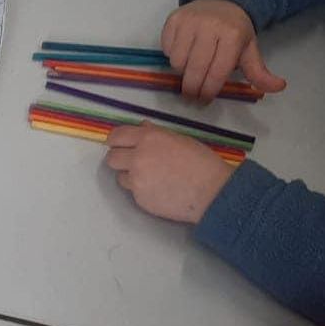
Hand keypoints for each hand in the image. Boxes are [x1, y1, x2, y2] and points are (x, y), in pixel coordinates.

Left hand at [103, 123, 233, 224]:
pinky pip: (133, 192)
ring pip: (120, 176)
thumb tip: (142, 127)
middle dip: (120, 159)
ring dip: (130, 176)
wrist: (213, 193)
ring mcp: (137, 180)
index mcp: (149, 138)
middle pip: (112, 158)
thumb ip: (156, 134)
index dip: (116, 140)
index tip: (117, 144)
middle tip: (133, 161)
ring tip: (152, 177)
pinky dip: (142, 190)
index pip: (116, 136)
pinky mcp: (140, 199)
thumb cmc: (202, 163)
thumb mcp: (180, 140)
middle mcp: (138, 157)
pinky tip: (160, 189)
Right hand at [161, 0, 285, 102]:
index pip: (217, 72)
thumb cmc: (235, 30)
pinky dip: (171, 56)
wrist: (222, 0)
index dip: (209, 91)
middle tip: (191, 96)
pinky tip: (183, 53)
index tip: (204, 101)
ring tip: (190, 69)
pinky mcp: (174, 19)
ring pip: (177, 61)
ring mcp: (190, 21)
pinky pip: (166, 49)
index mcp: (232, 35)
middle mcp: (210, 26)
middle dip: (191, 89)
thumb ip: (259, 73)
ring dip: (181, 71)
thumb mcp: (250, 50)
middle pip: (194, 69)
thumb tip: (279, 87)